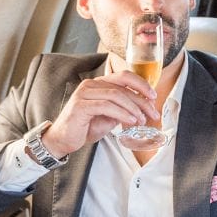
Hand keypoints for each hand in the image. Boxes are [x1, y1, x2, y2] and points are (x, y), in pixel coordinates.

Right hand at [40, 71, 158, 158]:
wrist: (63, 140)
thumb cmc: (84, 127)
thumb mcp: (109, 117)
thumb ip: (122, 109)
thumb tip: (142, 109)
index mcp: (99, 84)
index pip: (124, 77)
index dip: (141, 84)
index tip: (153, 97)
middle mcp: (91, 85)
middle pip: (122, 87)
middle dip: (141, 101)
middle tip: (152, 113)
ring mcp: (84, 93)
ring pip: (116, 95)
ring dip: (133, 108)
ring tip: (141, 120)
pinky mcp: (80, 105)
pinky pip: (106, 106)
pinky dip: (121, 113)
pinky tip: (130, 120)